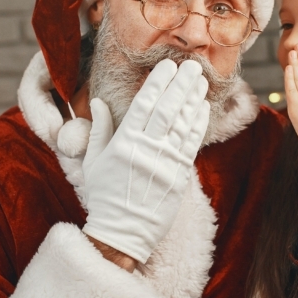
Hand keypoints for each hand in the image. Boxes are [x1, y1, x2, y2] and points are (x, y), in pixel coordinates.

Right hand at [81, 59, 209, 264]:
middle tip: (191, 65)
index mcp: (124, 144)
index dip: (157, 83)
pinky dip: (199, 123)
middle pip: (167, 109)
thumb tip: (97, 101)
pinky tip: (203, 107)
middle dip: (181, 84)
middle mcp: (146, 150)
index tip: (166, 66)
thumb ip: (99, 129)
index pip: (144, 105)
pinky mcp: (180, 176)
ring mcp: (165, 163)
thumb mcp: (93, 162)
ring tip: (201, 80)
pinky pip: (192, 144)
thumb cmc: (104, 197)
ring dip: (193, 99)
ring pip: (183, 124)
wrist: (123, 232)